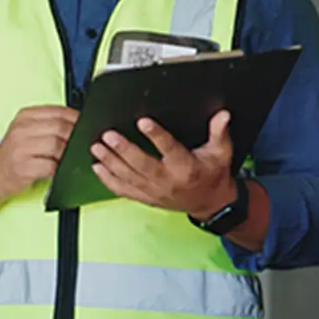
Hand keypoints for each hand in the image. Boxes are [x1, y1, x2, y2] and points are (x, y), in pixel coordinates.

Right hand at [0, 105, 79, 199]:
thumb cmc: (16, 152)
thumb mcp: (27, 130)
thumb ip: (49, 124)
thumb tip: (80, 124)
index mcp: (25, 116)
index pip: (58, 111)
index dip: (77, 119)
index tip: (87, 126)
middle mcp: (21, 129)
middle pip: (60, 127)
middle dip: (76, 137)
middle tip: (84, 144)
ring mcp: (21, 148)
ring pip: (56, 145)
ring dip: (69, 153)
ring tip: (73, 158)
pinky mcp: (23, 167)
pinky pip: (51, 165)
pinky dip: (60, 168)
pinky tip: (61, 169)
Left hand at [90, 110, 236, 216]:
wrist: (209, 203)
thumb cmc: (212, 174)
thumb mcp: (221, 153)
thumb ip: (219, 133)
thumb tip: (222, 115)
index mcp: (186, 167)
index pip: (170, 149)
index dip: (156, 135)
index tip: (143, 121)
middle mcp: (167, 181)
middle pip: (142, 165)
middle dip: (123, 150)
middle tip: (108, 135)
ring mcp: (153, 191)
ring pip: (128, 177)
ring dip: (110, 162)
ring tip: (96, 146)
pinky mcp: (145, 198)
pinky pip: (123, 190)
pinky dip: (107, 179)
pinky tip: (96, 167)